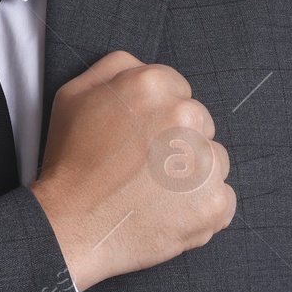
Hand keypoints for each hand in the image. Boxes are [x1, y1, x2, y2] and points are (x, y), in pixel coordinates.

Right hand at [28, 51, 234, 291]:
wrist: (68, 225)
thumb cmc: (69, 161)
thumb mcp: (74, 94)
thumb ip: (116, 68)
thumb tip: (142, 66)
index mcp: (154, 84)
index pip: (179, 92)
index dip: (157, 118)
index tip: (139, 139)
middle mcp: (186, 116)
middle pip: (200, 124)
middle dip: (178, 143)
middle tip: (142, 168)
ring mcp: (204, 161)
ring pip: (214, 160)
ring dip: (192, 175)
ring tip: (152, 193)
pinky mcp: (214, 202)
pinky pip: (222, 198)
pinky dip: (201, 208)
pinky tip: (167, 212)